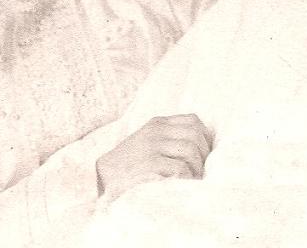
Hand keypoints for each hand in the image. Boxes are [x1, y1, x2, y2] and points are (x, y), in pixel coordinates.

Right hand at [96, 114, 211, 198]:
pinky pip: (181, 168)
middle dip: (204, 155)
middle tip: (201, 171)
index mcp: (157, 124)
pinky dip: (187, 178)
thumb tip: (202, 149)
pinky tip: (183, 186)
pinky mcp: (150, 164)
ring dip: (197, 168)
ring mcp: (152, 146)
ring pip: (191, 150)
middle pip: (195, 134)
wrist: (101, 178)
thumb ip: (168, 139)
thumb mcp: (147, 143)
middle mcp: (156, 131)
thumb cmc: (129, 166)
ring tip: (193, 181)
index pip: (193, 120)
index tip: (205, 155)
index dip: (205, 138)